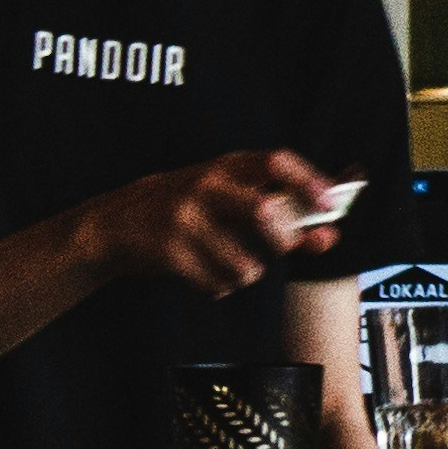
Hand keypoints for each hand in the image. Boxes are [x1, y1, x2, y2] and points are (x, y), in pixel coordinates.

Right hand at [80, 149, 337, 295]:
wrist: (116, 223)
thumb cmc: (187, 209)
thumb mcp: (226, 196)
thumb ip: (277, 212)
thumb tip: (328, 235)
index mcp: (226, 166)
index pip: (276, 161)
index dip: (309, 182)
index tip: (331, 205)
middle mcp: (206, 185)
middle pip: (266, 213)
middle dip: (284, 241)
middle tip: (277, 248)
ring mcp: (186, 219)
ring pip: (246, 264)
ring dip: (247, 273)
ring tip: (229, 263)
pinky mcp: (170, 253)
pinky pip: (218, 284)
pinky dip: (220, 287)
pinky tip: (204, 273)